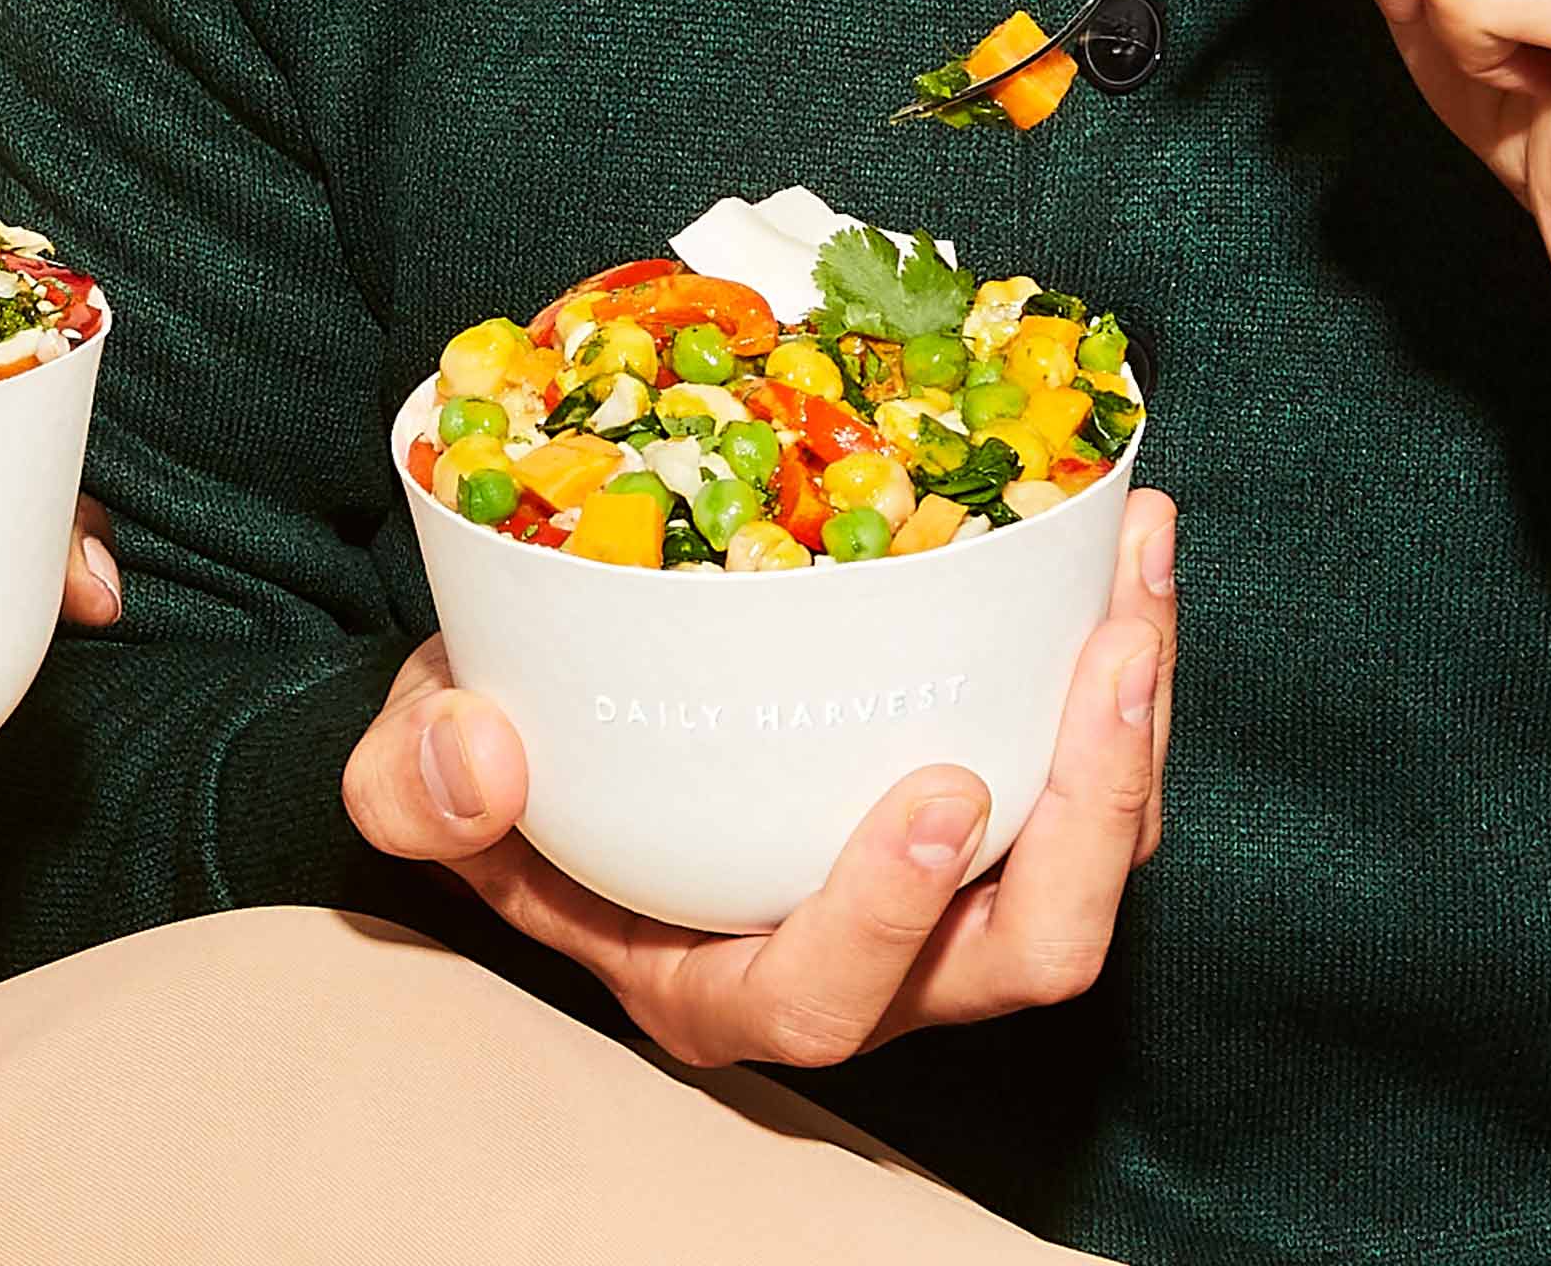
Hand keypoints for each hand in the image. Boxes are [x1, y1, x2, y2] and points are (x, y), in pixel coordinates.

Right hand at [342, 489, 1175, 1066]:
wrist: (542, 719)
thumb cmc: (490, 760)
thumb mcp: (413, 771)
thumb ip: (415, 788)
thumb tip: (483, 757)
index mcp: (716, 982)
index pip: (821, 995)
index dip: (893, 918)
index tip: (937, 790)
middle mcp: (853, 964)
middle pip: (1022, 955)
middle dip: (1092, 815)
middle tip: (1107, 655)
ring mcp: (937, 898)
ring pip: (1089, 867)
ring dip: (1134, 731)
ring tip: (1136, 579)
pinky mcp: (987, 814)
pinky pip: (1090, 782)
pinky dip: (1117, 675)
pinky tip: (1115, 554)